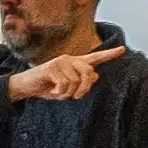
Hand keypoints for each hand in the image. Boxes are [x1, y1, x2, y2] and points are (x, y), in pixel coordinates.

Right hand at [8, 44, 123, 102]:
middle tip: (76, 97)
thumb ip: (82, 82)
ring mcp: (61, 61)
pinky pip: (65, 83)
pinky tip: (53, 91)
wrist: (25, 87)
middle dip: (84, 88)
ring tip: (59, 93)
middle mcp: (70, 59)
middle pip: (89, 72)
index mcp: (75, 63)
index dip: (109, 54)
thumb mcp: (67, 88)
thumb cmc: (46, 87)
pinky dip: (60, 91)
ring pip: (76, 80)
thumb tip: (96, 75)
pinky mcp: (52, 66)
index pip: (95, 58)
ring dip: (68, 92)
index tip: (123, 50)